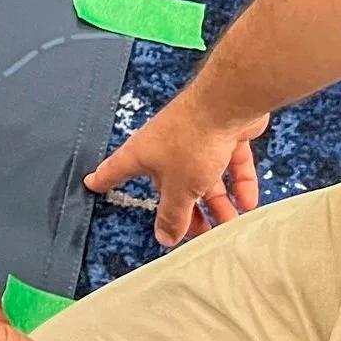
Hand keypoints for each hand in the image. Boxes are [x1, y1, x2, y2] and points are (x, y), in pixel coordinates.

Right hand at [83, 90, 266, 246]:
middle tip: (197, 233)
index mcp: (142, 154)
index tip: (93, 184)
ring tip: (230, 224)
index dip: (104, 179)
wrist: (226, 104)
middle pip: (170, 184)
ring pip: (204, 178)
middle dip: (185, 210)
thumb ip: (173, 215)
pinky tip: (247, 202)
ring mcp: (194, 140)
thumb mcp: (180, 188)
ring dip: (217, 203)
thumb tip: (164, 236)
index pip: (116, 169)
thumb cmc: (192, 137)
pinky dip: (238, 183)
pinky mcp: (223, 135)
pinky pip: (229, 164)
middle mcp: (165, 146)